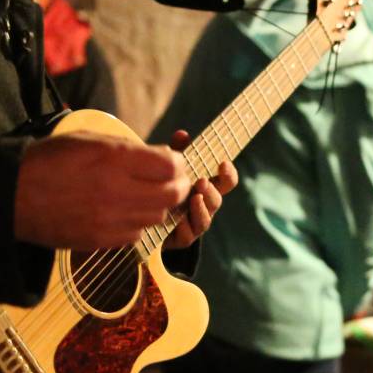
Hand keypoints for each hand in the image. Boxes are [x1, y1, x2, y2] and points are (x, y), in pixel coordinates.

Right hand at [14, 131, 191, 249]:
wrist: (12, 196)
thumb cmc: (49, 161)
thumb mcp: (88, 140)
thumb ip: (128, 149)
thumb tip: (162, 157)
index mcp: (113, 159)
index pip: (170, 166)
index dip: (177, 163)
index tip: (172, 161)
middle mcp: (116, 191)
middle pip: (171, 195)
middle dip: (178, 186)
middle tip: (172, 180)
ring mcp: (109, 220)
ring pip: (157, 217)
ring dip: (158, 205)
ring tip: (145, 195)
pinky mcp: (100, 241)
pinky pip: (135, 235)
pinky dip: (137, 223)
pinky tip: (124, 212)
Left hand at [163, 129, 237, 249]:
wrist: (144, 218)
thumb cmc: (162, 186)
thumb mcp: (168, 168)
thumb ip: (176, 152)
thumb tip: (183, 134)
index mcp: (205, 188)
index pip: (226, 181)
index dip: (228, 173)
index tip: (223, 163)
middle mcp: (203, 206)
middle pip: (217, 200)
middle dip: (212, 191)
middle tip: (202, 181)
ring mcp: (194, 223)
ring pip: (205, 220)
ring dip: (202, 209)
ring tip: (194, 198)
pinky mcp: (181, 238)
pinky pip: (187, 236)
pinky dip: (185, 228)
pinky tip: (179, 221)